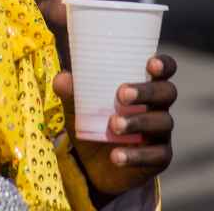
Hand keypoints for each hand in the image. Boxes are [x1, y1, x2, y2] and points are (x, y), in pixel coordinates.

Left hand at [54, 55, 176, 195]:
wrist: (91, 164)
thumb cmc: (92, 120)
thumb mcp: (78, 104)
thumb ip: (71, 90)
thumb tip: (61, 79)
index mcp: (144, 83)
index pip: (164, 68)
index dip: (163, 64)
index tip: (151, 63)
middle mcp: (158, 105)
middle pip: (166, 92)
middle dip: (146, 91)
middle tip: (122, 94)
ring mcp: (161, 132)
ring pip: (162, 122)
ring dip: (138, 122)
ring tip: (114, 125)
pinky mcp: (159, 158)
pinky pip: (155, 156)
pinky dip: (135, 156)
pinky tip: (116, 156)